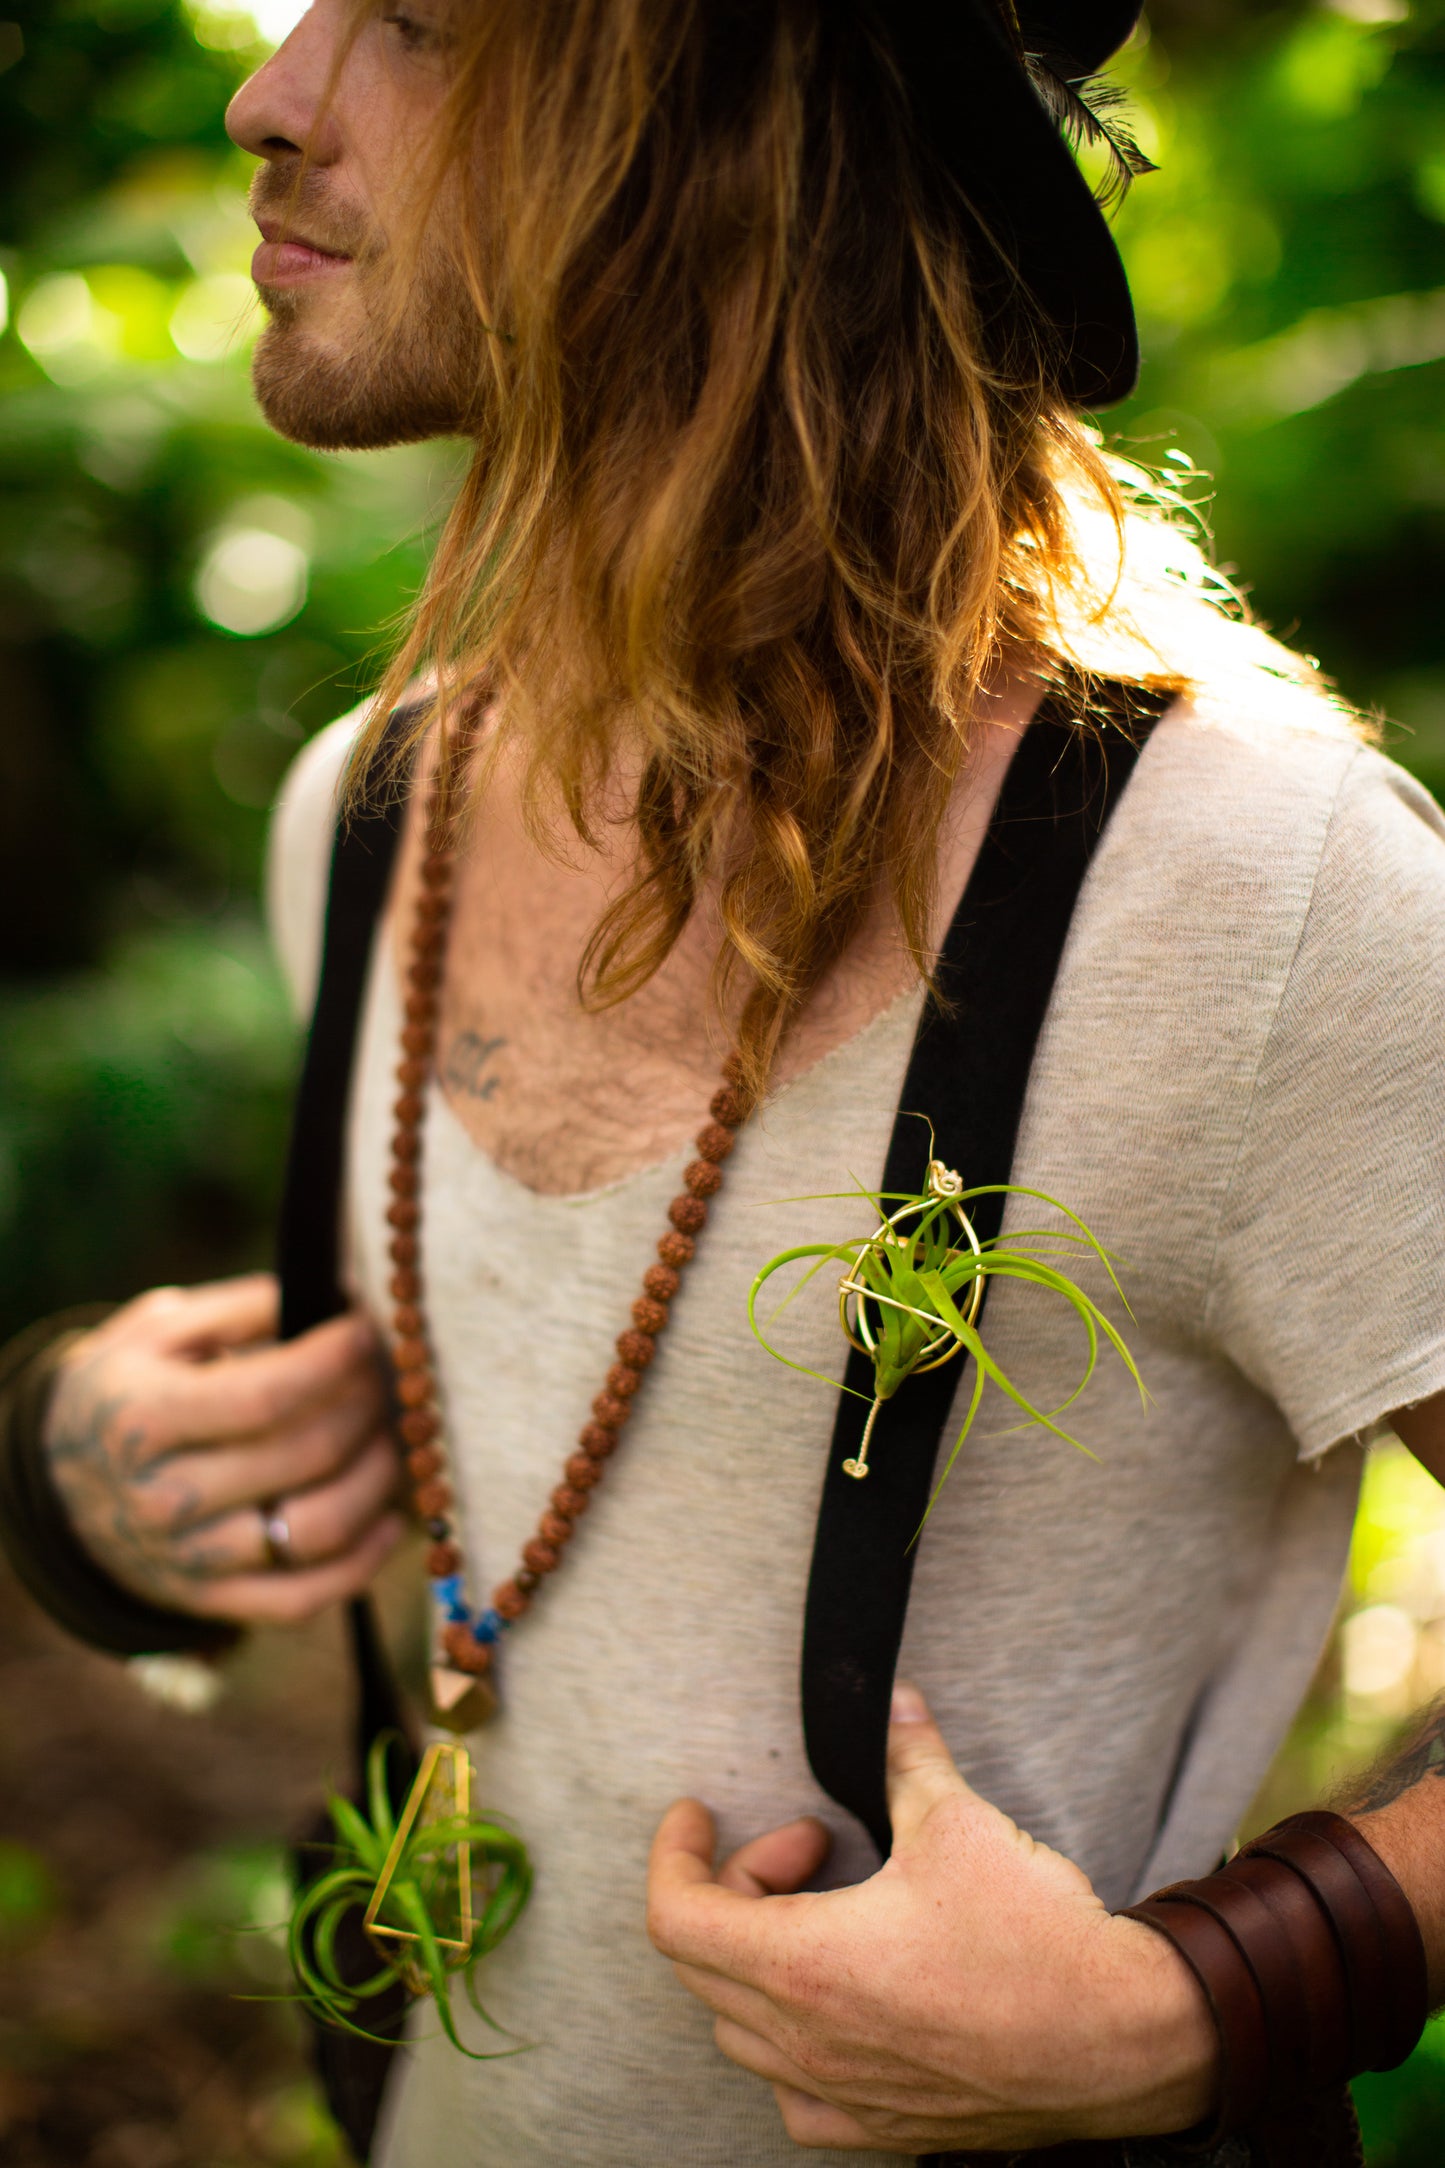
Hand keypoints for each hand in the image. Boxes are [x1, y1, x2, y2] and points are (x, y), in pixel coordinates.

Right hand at [44, 1275, 404, 1623]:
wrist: (63, 1486)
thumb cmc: (132, 1387)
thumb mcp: (157, 1331)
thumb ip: (243, 1308)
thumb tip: (336, 1297)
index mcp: (141, 1417)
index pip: (263, 1396)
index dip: (332, 1361)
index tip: (367, 1329)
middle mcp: (160, 1498)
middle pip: (302, 1457)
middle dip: (366, 1405)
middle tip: (390, 1374)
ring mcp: (186, 1559)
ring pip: (315, 1530)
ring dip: (378, 1479)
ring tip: (395, 1435)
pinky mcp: (211, 1601)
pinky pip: (303, 1597)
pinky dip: (363, 1562)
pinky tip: (392, 1519)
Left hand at [647, 1682, 1218, 2153]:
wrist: (1122, 2041)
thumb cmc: (1035, 1937)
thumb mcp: (957, 1819)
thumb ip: (905, 1753)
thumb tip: (890, 1698)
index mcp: (803, 1964)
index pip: (676, 1916)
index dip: (674, 1853)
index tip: (698, 1813)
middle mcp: (806, 2041)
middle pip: (702, 1964)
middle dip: (737, 1885)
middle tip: (808, 1844)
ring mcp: (842, 2093)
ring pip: (742, 2029)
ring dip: (759, 1958)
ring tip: (828, 1908)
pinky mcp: (883, 2126)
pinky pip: (796, 2094)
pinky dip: (792, 2040)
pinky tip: (840, 1998)